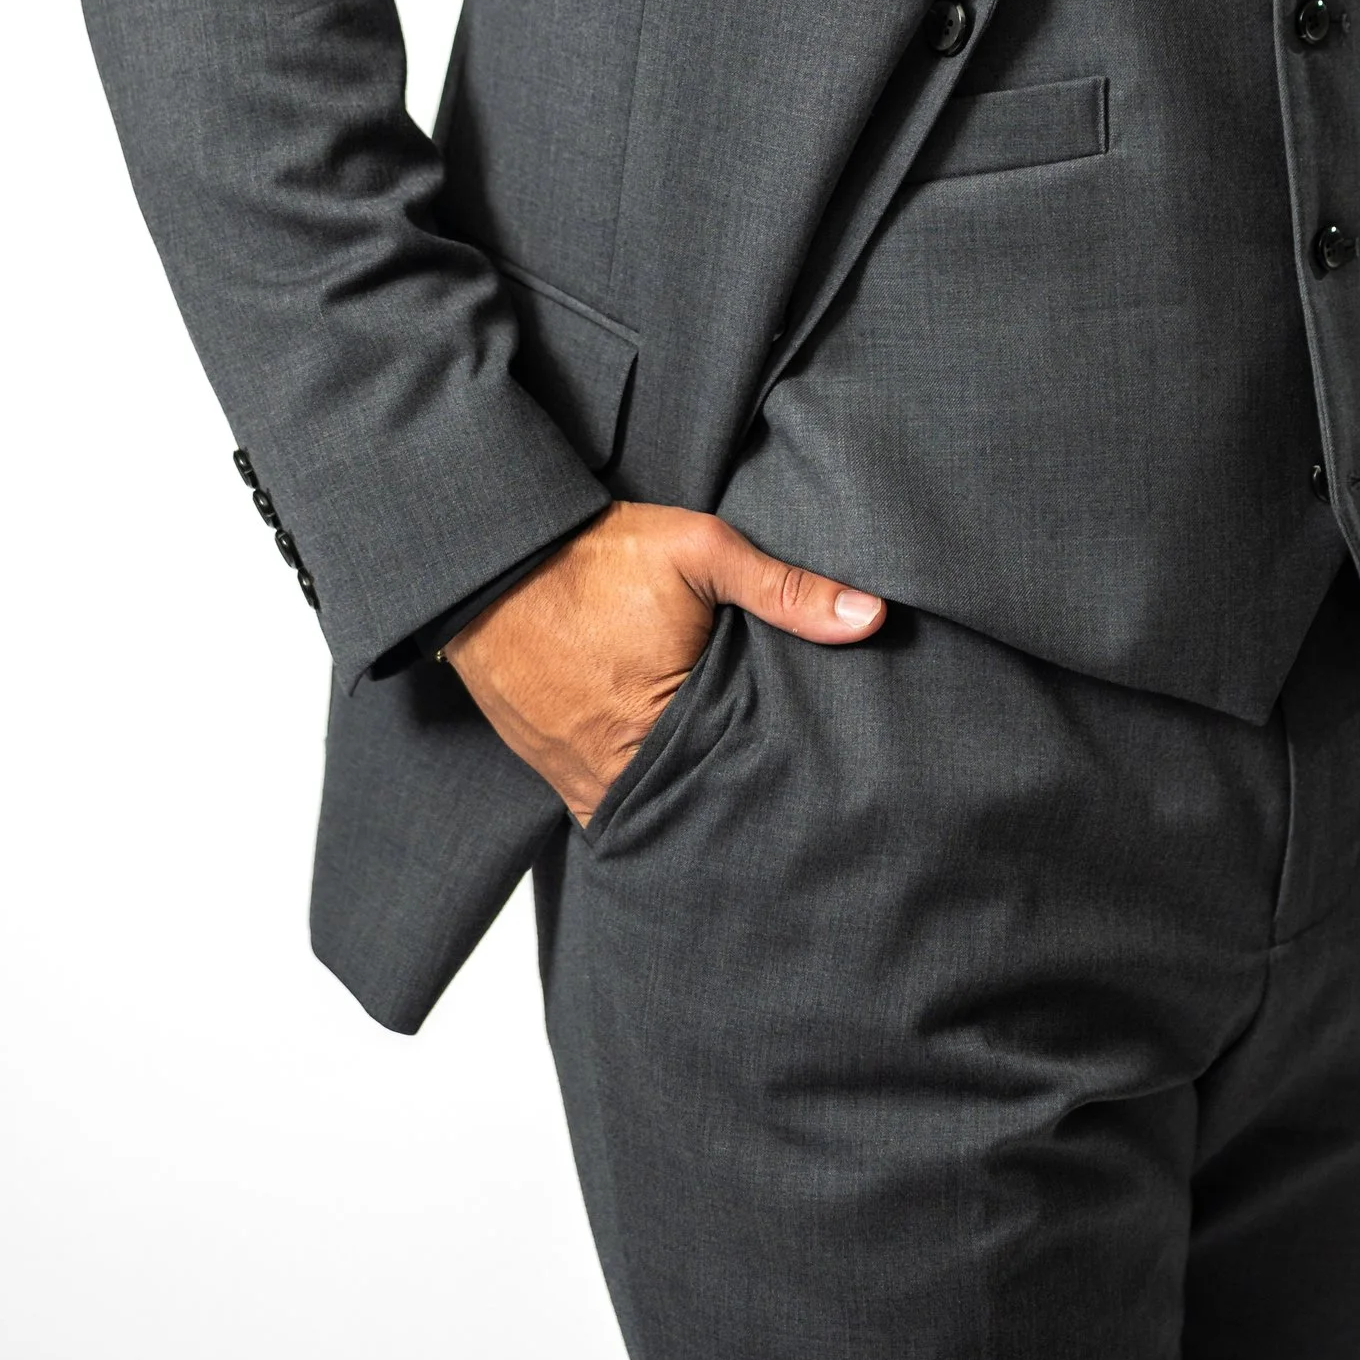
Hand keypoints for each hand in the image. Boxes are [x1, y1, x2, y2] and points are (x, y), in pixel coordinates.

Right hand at [442, 501, 885, 824]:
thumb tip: (873, 617)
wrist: (487, 561)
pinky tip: (669, 770)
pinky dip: (637, 789)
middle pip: (695, 803)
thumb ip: (785, 588)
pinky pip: (605, 799)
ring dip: (682, 794)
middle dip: (731, 794)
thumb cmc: (594, 554)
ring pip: (649, 808)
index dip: (775, 773)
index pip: (741, 776)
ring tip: (727, 779)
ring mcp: (576, 777)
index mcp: (661, 724)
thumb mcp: (699, 551)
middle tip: (779, 787)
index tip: (813, 774)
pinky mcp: (550, 769)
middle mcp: (615, 770)